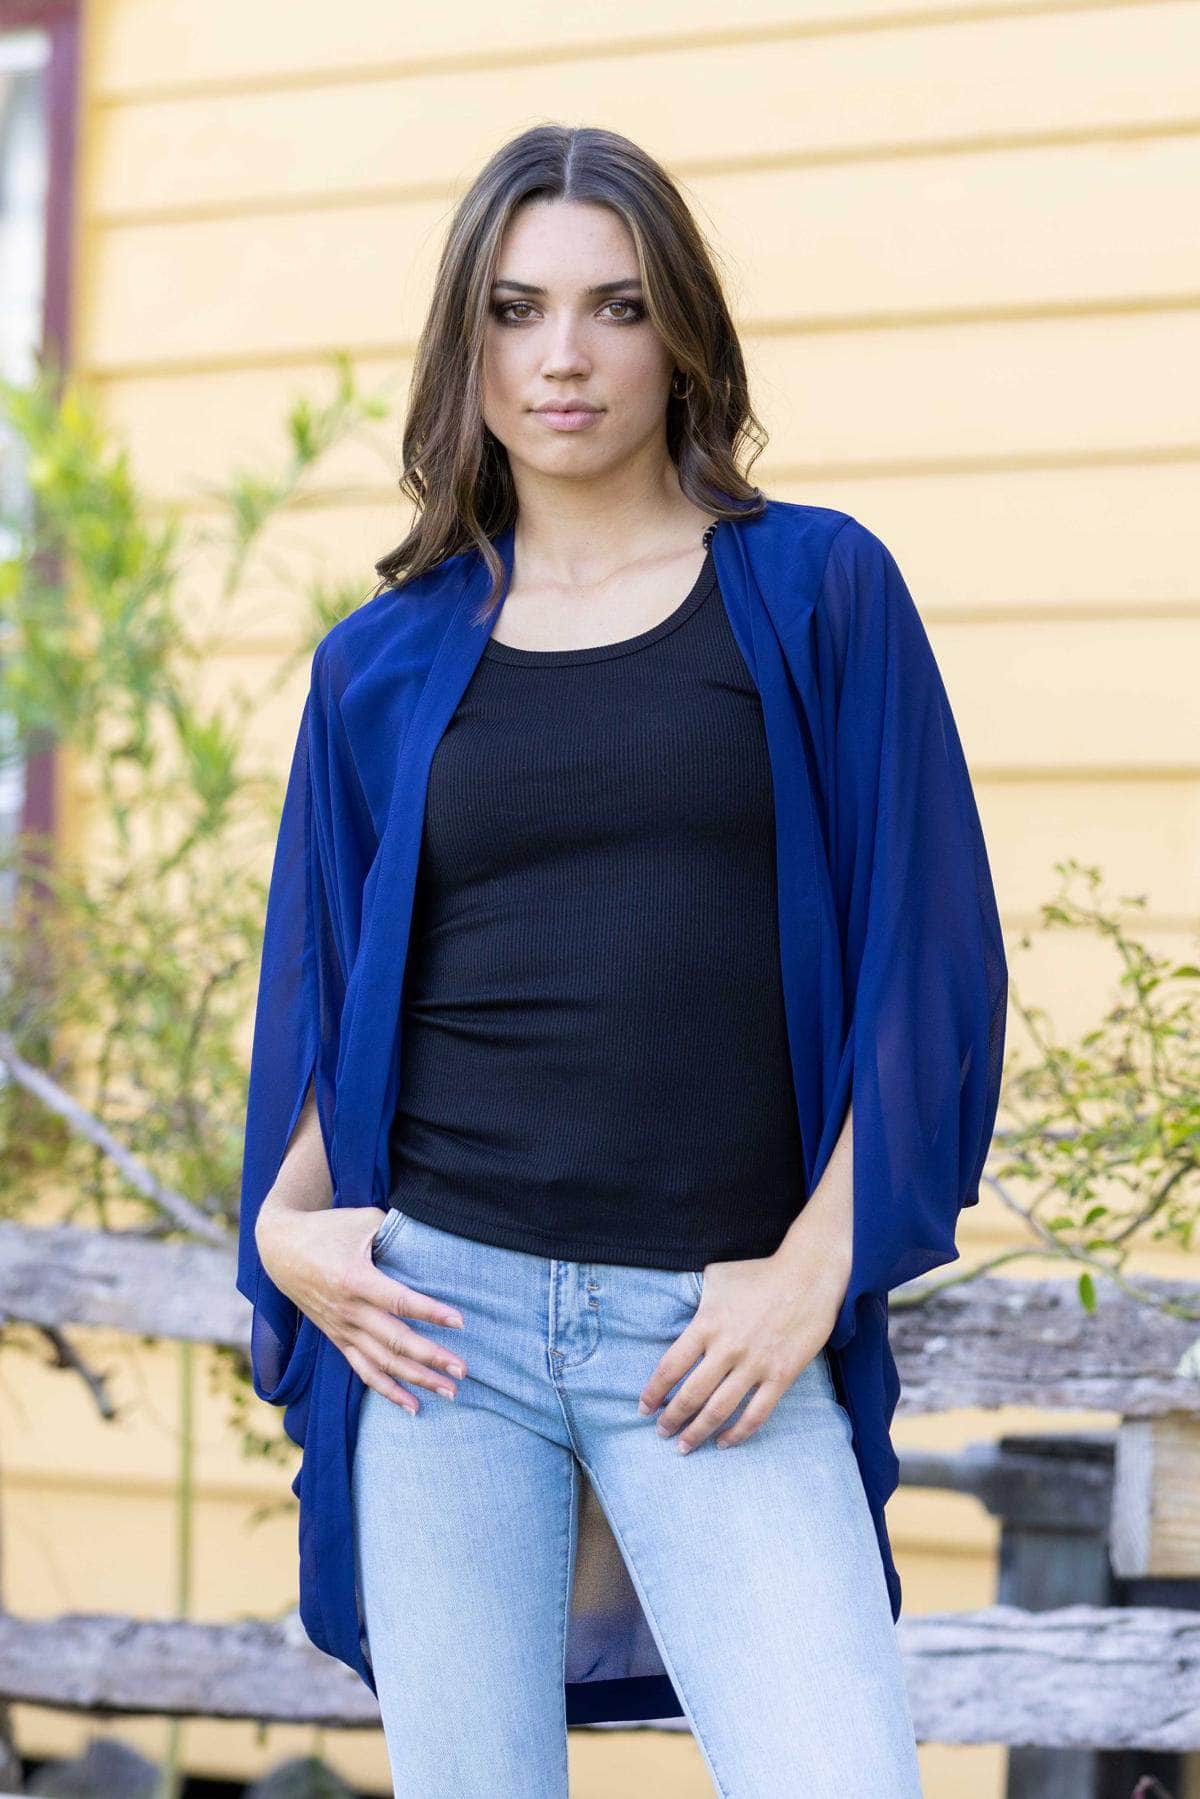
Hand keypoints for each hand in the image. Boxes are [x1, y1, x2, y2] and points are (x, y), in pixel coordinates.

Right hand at [255, 1202, 468, 1412]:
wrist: (280, 1248)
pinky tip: (413, 1406)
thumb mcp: (362, 1220)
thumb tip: (433, 1237)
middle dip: (431, 1357)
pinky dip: (388, 1390)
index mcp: (355, 1279)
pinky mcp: (337, 1339)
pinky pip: (364, 1370)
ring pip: (383, 1362)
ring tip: (449, 1392)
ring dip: (417, 1379)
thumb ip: (396, 1231)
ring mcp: (342, 1328)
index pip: (399, 1301)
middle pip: (395, 1340)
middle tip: (462, 1370)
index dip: (430, 1312)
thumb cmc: (328, 1228)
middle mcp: (349, 1310)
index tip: (460, 1321)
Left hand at [636, 1236, 850, 1453]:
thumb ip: (695, 1299)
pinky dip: (738, 1434)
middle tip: (661, 1432)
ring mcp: (755, 1365)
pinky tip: (724, 1443)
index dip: (654, 1392)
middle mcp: (727, 1349)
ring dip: (698, 1432)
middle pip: (691, 1395)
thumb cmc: (758, 1273)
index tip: (644, 1407)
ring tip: (684, 1446)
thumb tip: (678, 1312)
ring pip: (719, 1410)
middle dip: (671, 1419)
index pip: (671, 1366)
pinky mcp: (781, 1376)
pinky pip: (756, 1414)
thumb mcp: (716, 1277)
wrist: (808, 1276)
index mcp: (707, 1324)